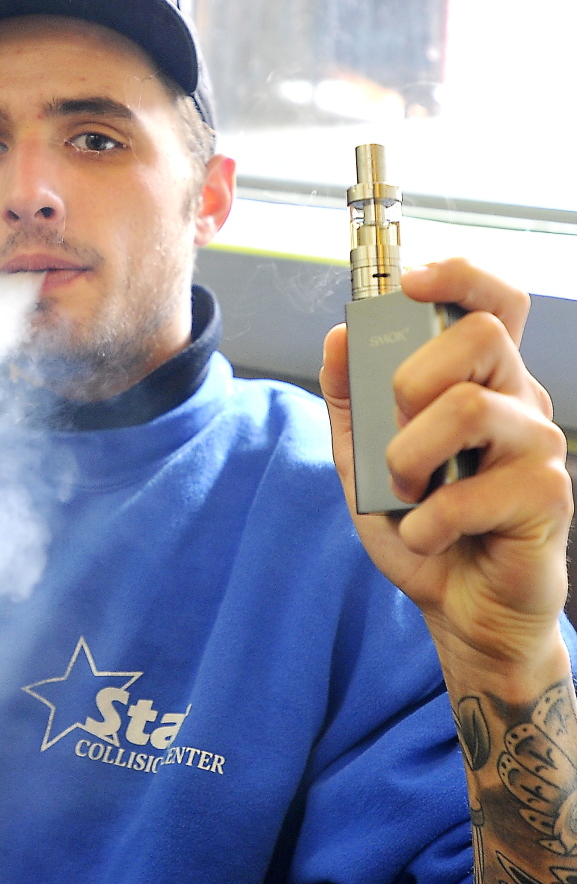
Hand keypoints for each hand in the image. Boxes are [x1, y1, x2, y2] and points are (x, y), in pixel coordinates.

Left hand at [320, 258, 572, 680]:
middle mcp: (517, 402)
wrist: (457, 606)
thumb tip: (336, 338)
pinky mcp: (547, 498)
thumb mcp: (361, 460)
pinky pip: (473, 491)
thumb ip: (348, 402)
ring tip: (404, 489)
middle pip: (481, 335)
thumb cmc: (420, 525)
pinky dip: (427, 521)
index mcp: (477, 383)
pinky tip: (428, 535)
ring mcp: (538, 448)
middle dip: (412, 377)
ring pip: (469, 407)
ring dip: (408, 456)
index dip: (459, 277)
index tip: (411, 282)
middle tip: (395, 428)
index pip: (492, 304)